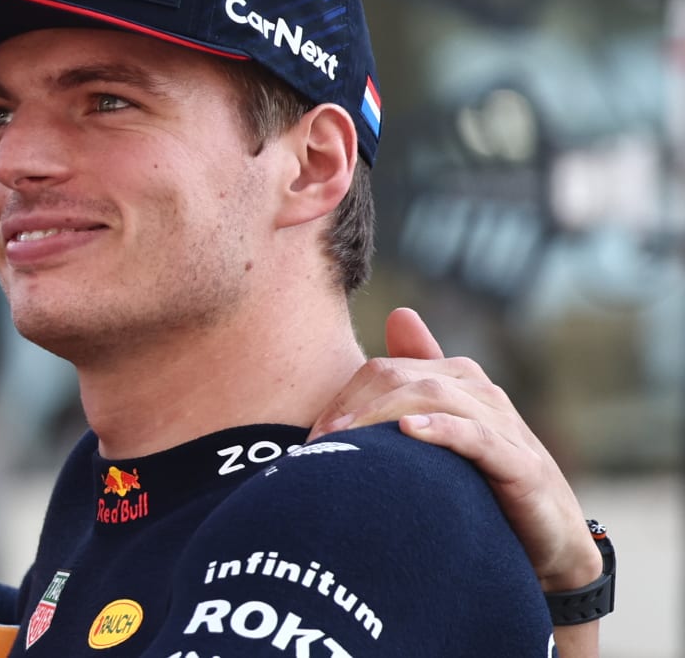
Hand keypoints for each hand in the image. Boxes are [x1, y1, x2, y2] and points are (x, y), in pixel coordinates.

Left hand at [310, 307, 601, 592]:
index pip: (384, 371)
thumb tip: (398, 314)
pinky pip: (479, 437)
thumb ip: (417, 378)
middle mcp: (479, 392)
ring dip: (381, 414)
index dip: (342, 398)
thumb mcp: (443, 435)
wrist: (549, 545)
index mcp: (456, 380)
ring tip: (344, 438)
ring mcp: (504, 424)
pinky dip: (443, 429)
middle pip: (401, 379)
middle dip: (353, 407)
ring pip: (435, 397)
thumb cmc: (485, 487)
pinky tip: (410, 430)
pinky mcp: (522, 464)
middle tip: (317, 443)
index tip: (310, 436)